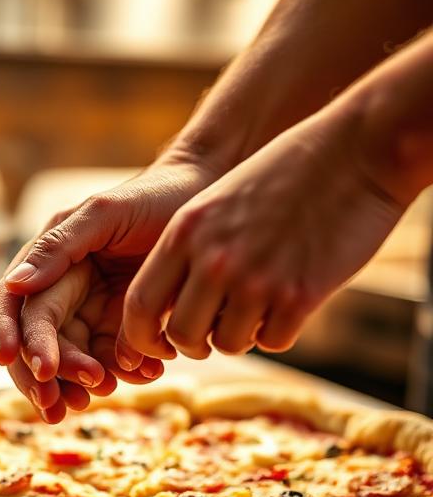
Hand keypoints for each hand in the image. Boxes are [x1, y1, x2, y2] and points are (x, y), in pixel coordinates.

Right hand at [0, 157, 214, 418]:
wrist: (207, 197)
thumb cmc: (154, 195)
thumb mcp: (104, 214)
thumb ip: (59, 247)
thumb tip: (14, 284)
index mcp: (50, 265)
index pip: (22, 311)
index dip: (21, 342)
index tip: (40, 371)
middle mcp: (67, 292)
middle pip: (41, 345)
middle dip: (47, 378)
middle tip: (64, 406)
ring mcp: (97, 313)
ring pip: (77, 360)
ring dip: (84, 384)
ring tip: (108, 391)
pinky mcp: (127, 328)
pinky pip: (117, 361)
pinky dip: (127, 372)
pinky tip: (149, 372)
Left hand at [120, 112, 405, 359]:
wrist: (357, 152)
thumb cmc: (285, 176)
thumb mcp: (217, 203)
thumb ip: (190, 250)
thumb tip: (172, 308)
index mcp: (185, 232)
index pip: (139, 304)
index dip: (143, 335)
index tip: (160, 342)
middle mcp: (215, 259)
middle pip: (182, 336)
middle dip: (195, 344)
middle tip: (213, 335)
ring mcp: (256, 279)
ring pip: (228, 345)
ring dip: (240, 336)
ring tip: (257, 310)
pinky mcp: (300, 295)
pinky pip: (273, 342)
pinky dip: (278, 332)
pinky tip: (289, 305)